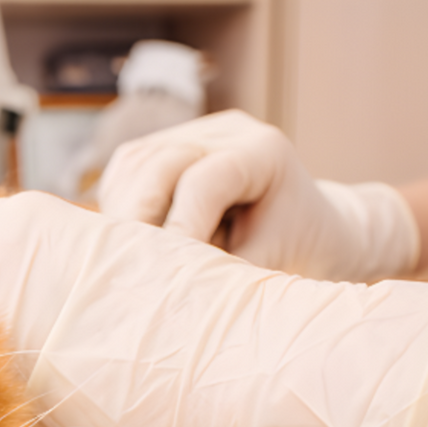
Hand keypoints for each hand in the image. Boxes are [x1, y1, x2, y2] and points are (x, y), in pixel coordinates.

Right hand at [95, 109, 419, 282]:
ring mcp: (192, 133)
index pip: (204, 180)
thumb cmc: (294, 252)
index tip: (165, 275)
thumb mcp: (270, 267)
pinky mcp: (164, 146)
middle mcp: (226, 131)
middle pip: (159, 163)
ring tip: (128, 259)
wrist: (309, 226)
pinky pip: (124, 172)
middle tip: (128, 270)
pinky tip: (129, 241)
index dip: (179, 228)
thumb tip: (169, 295)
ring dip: (123, 214)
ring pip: (134, 164)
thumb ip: (223, 274)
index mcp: (263, 151)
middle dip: (138, 219)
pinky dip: (119, 207)